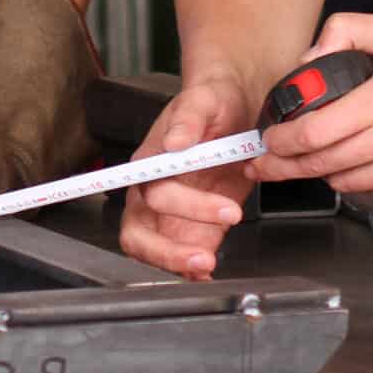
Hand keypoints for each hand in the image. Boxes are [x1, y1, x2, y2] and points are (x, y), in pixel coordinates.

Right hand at [117, 78, 253, 279]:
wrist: (233, 106)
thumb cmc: (213, 101)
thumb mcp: (206, 99)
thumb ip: (190, 117)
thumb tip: (174, 142)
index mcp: (152, 160)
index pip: (154, 193)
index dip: (183, 209)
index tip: (226, 212)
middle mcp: (153, 191)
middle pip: (139, 233)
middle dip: (167, 252)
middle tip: (205, 259)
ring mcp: (170, 213)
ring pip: (154, 250)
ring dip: (176, 265)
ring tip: (208, 268)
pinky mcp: (190, 226)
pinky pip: (180, 254)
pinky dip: (190, 270)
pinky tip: (210, 273)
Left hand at [249, 13, 372, 208]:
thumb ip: (345, 30)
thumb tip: (305, 62)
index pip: (316, 133)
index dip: (282, 142)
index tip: (266, 140)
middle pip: (322, 165)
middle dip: (285, 165)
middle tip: (265, 161)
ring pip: (343, 183)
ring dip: (322, 172)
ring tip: (314, 156)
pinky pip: (370, 195)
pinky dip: (356, 181)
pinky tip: (358, 160)